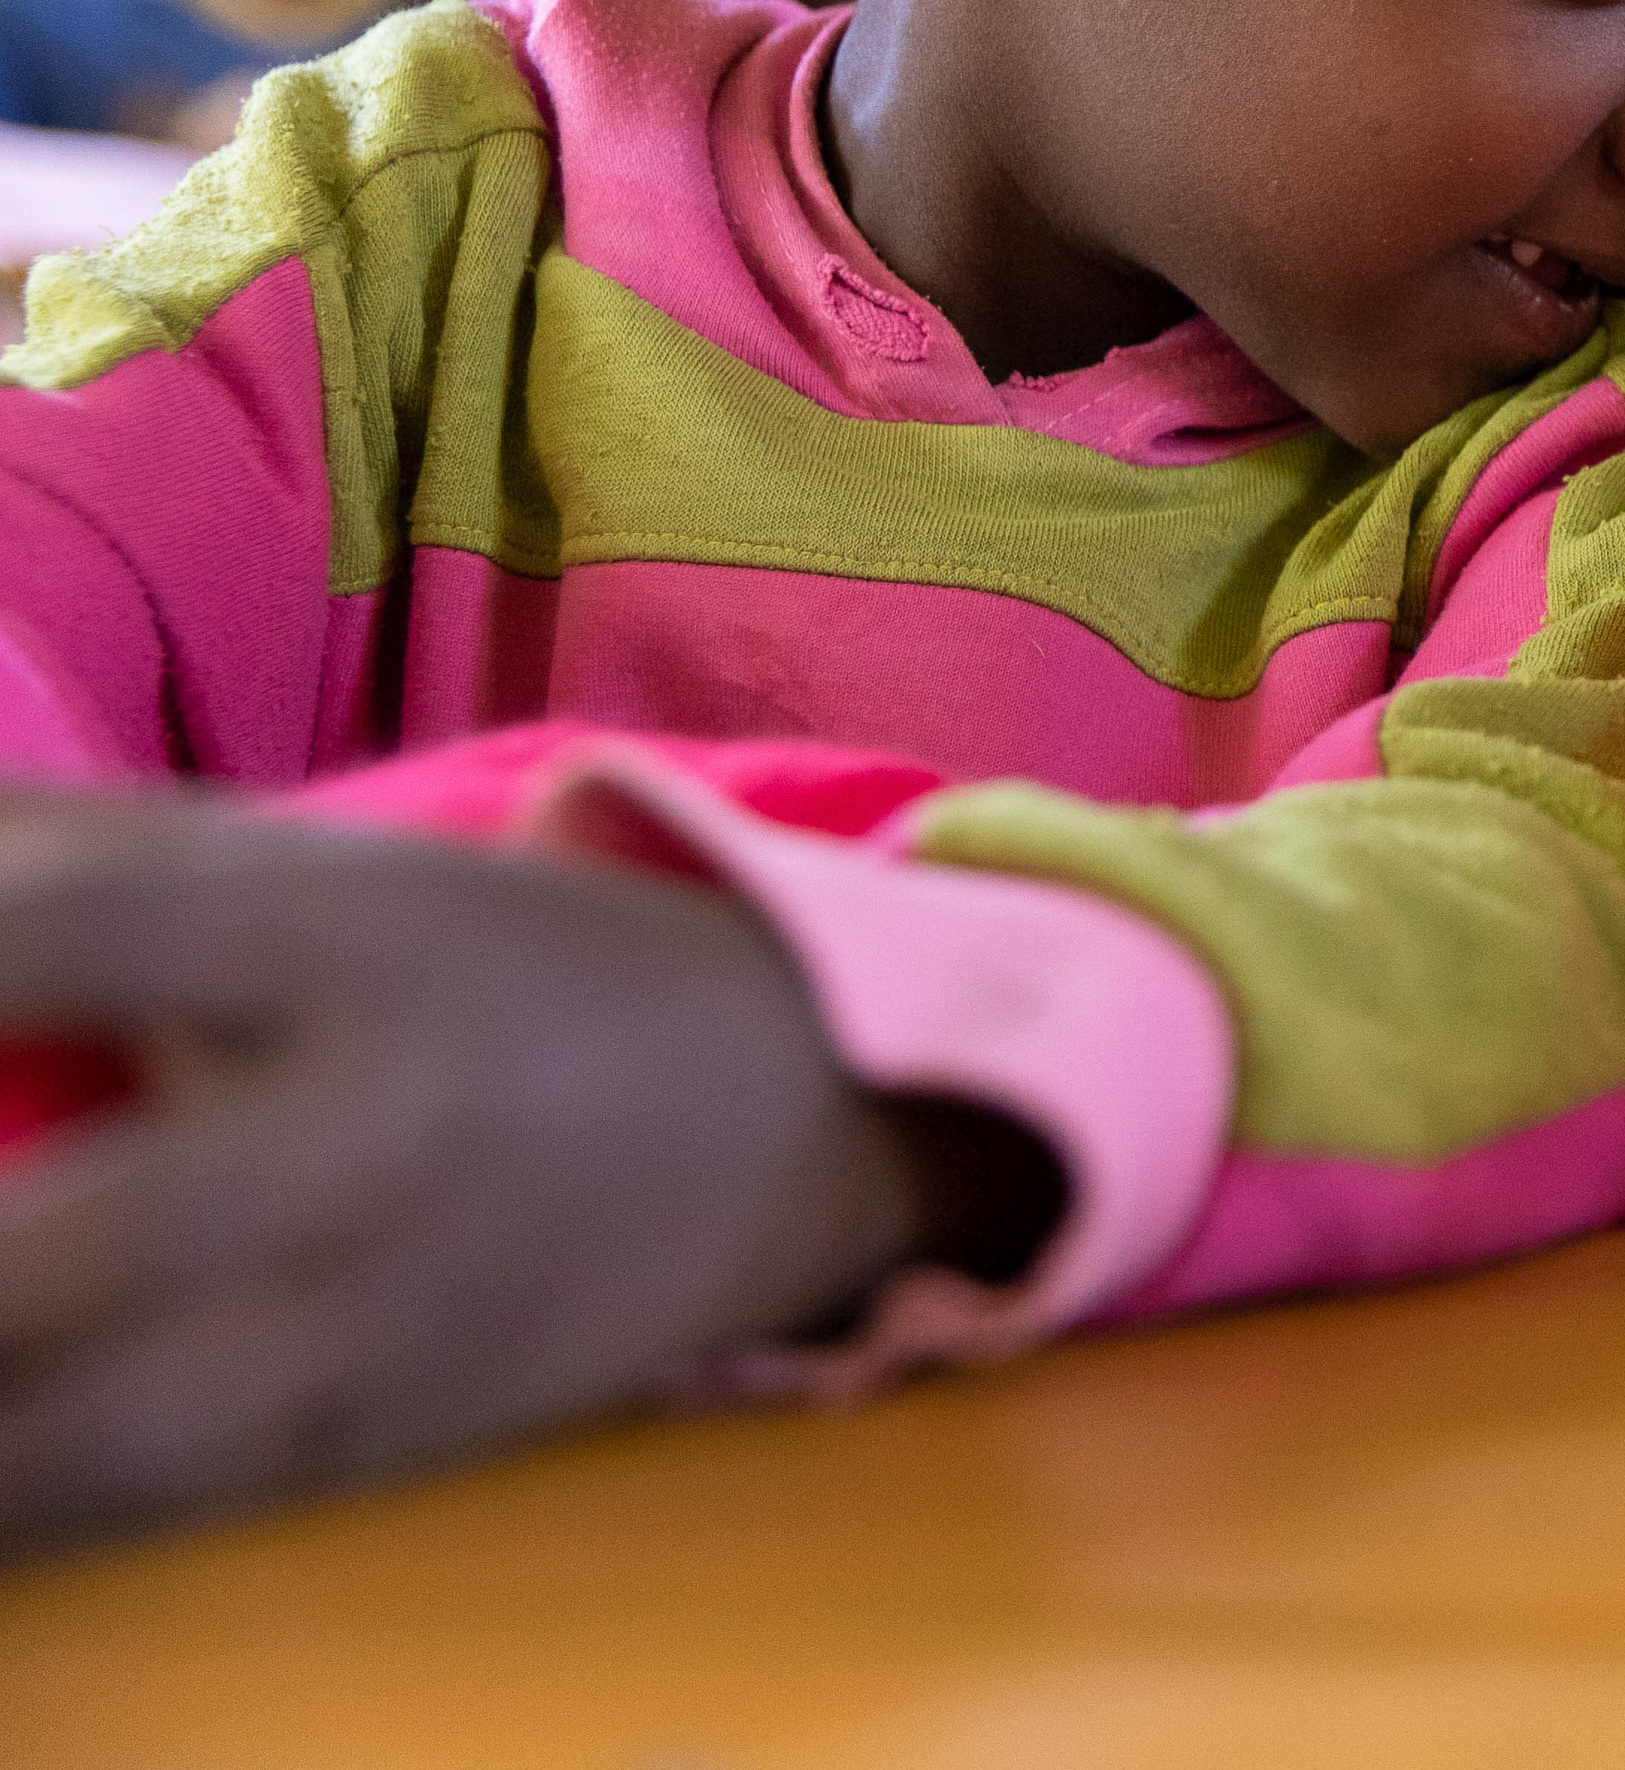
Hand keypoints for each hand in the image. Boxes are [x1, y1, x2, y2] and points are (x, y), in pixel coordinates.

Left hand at [0, 794, 947, 1556]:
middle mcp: (347, 1146)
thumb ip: (35, 856)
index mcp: (338, 942)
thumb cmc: (485, 971)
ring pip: (28, 1456)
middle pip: (9, 1265)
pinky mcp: (335, 1465)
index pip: (47, 932)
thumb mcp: (299, 868)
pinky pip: (77, 1526)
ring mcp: (346, 1333)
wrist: (788, 1126)